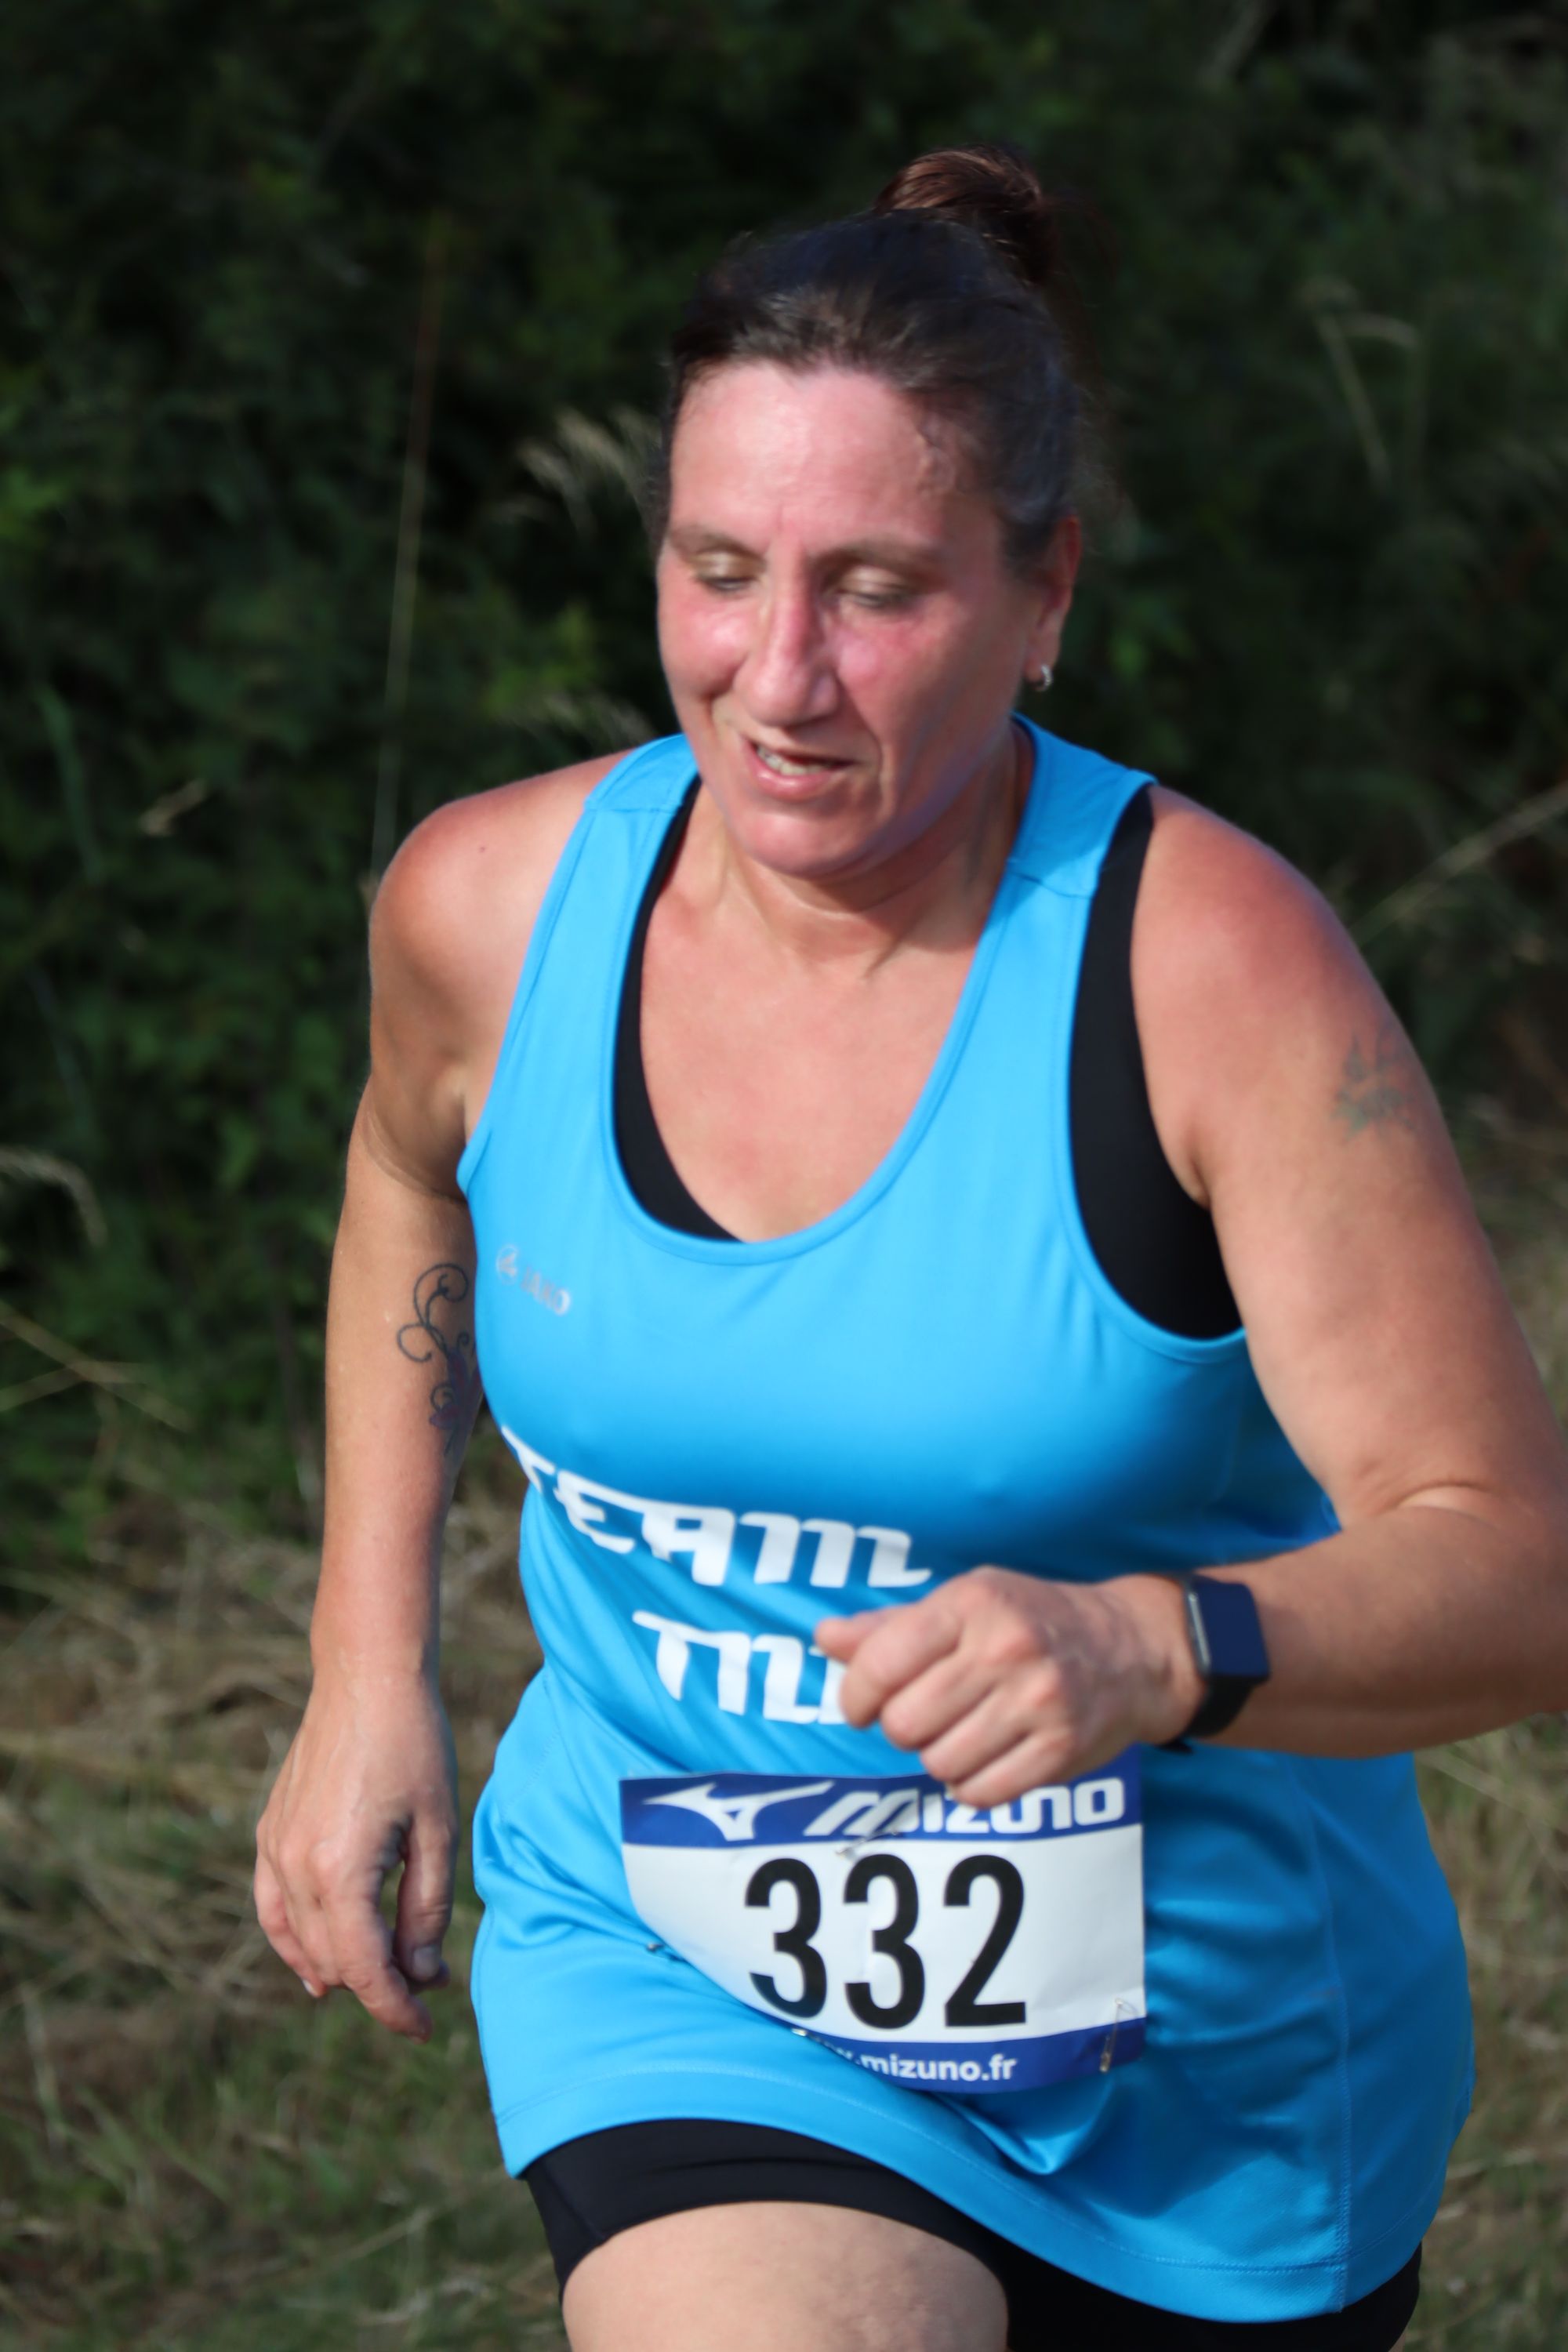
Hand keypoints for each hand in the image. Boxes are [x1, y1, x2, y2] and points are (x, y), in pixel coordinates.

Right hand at [254, 1664, 457, 2040]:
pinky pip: (273, 1909)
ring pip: (298, 1942)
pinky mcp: (269, 1833)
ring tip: (385, 1981)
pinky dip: (295, 1942)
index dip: (396, 2009)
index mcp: (340, 1871)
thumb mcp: (438, 1830)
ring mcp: (274, 1850)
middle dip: (380, 1985)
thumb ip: (426, 1910)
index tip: (427, 2031)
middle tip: (428, 1984)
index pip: (365, 1970)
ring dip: (340, 1968)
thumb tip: (421, 1975)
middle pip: (333, 1962)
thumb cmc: (414, 1746)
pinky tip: (318, 1963)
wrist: (366, 1677)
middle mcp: (295, 1867)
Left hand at [814, 1567, 1201, 1804]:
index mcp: (971, 1604)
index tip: (863, 1705)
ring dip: (939, 1758)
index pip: (880, 1663)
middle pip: (904, 1724)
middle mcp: (1005, 1649)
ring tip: (962, 1733)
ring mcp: (1038, 1701)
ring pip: (940, 1763)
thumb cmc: (1031, 1620)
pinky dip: (972, 1786)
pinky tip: (987, 1758)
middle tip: (925, 1717)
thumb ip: (891, 1627)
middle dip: (901, 1729)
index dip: (856, 1696)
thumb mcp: (964, 1601)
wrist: (1131, 1648)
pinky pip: (982, 1793)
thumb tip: (825, 1638)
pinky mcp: (1062, 1749)